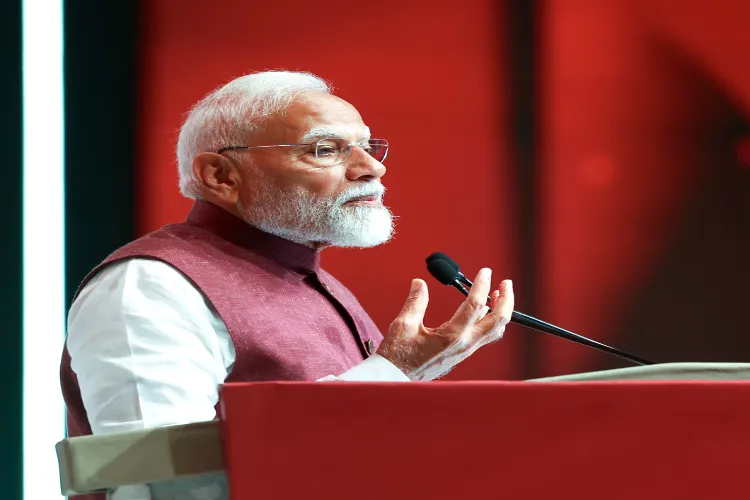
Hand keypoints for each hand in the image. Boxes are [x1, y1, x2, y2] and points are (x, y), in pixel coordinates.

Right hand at [376, 268, 513, 380]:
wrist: (397, 378)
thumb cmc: (399, 356)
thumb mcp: (403, 325)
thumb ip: (415, 302)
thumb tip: (420, 283)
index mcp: (451, 336)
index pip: (475, 305)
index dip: (482, 285)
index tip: (485, 272)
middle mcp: (464, 344)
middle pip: (498, 320)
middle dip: (506, 299)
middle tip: (506, 282)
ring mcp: (466, 350)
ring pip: (495, 330)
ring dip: (501, 310)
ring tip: (499, 294)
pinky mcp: (463, 353)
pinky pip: (486, 336)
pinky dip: (492, 321)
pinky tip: (485, 312)